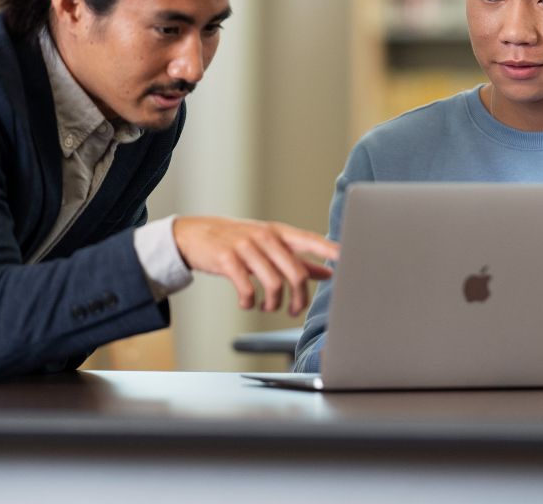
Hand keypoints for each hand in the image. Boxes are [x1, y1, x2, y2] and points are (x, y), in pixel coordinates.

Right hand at [173, 216, 339, 315]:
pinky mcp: (227, 260)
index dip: (329, 250)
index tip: (347, 258)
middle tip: (295, 310)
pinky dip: (250, 302)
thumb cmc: (238, 240)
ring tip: (268, 307)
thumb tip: (328, 272)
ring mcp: (246, 247)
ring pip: (274, 283)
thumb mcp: (269, 245)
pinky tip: (247, 303)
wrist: (195, 234)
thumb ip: (299, 259)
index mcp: (279, 232)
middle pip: (295, 272)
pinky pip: (248, 289)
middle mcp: (265, 237)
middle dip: (300, 298)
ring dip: (273, 303)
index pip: (310, 240)